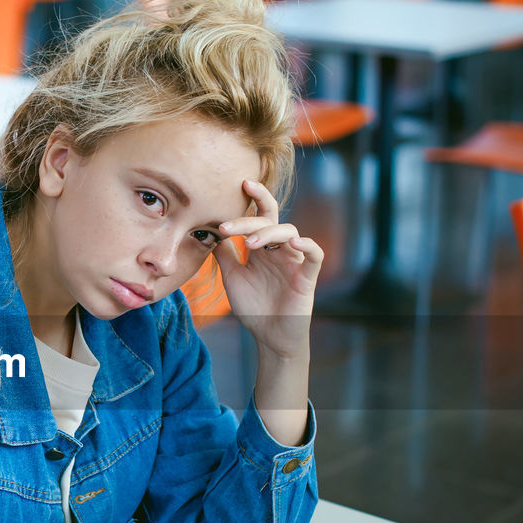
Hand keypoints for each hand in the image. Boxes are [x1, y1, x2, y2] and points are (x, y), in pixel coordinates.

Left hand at [212, 179, 323, 356]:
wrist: (269, 337)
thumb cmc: (254, 306)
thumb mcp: (232, 277)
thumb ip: (224, 254)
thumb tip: (209, 229)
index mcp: (262, 247)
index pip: (260, 216)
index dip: (253, 199)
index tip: (237, 186)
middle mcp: (279, 249)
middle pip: (271, 220)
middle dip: (249, 218)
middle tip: (227, 227)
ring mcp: (294, 261)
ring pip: (289, 232)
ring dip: (268, 233)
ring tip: (249, 244)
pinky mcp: (307, 276)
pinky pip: (314, 254)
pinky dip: (307, 244)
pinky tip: (294, 241)